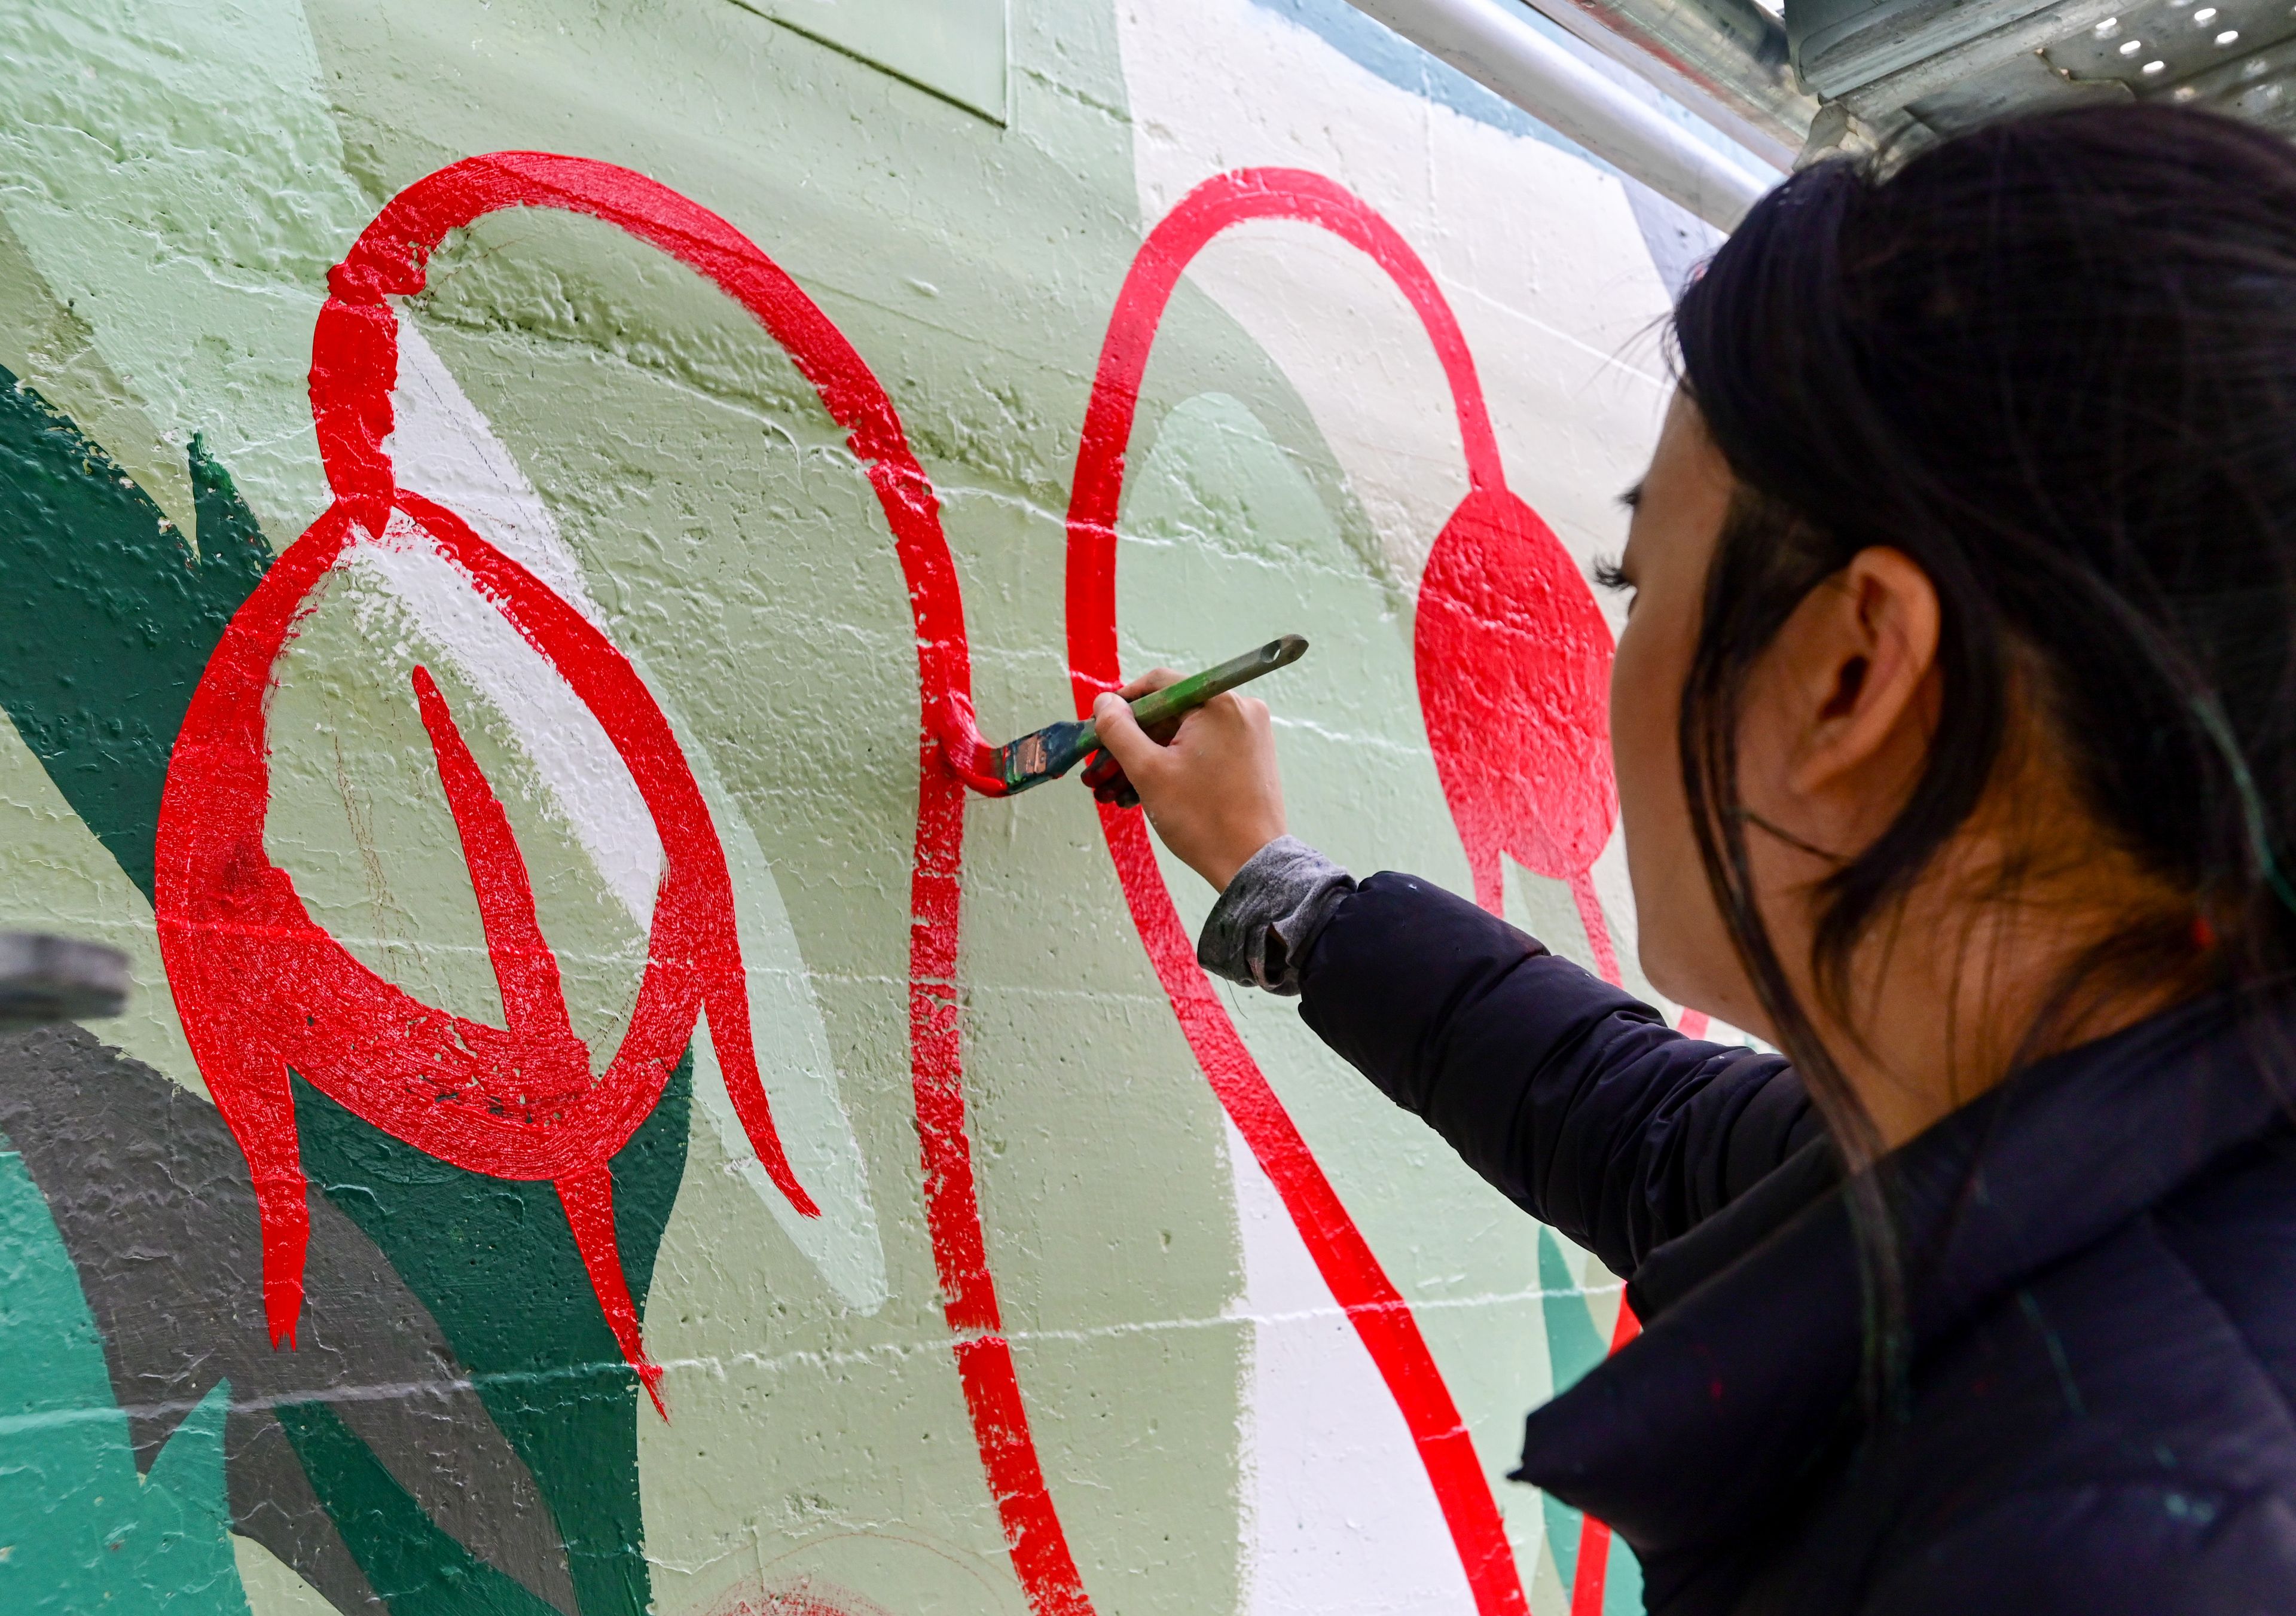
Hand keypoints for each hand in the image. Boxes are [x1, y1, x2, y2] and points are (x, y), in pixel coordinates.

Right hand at [1091, 669, 1285, 890]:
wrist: (1250, 863)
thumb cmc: (1202, 819)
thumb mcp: (1148, 771)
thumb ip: (1119, 730)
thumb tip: (1104, 702)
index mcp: (1219, 703)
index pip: (1158, 685)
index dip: (1122, 705)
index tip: (1099, 727)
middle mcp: (1239, 710)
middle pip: (1169, 713)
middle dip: (1129, 743)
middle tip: (1098, 770)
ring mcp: (1247, 734)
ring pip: (1181, 736)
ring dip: (1144, 760)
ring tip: (1111, 790)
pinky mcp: (1248, 757)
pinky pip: (1200, 751)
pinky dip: (1171, 767)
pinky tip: (1139, 793)